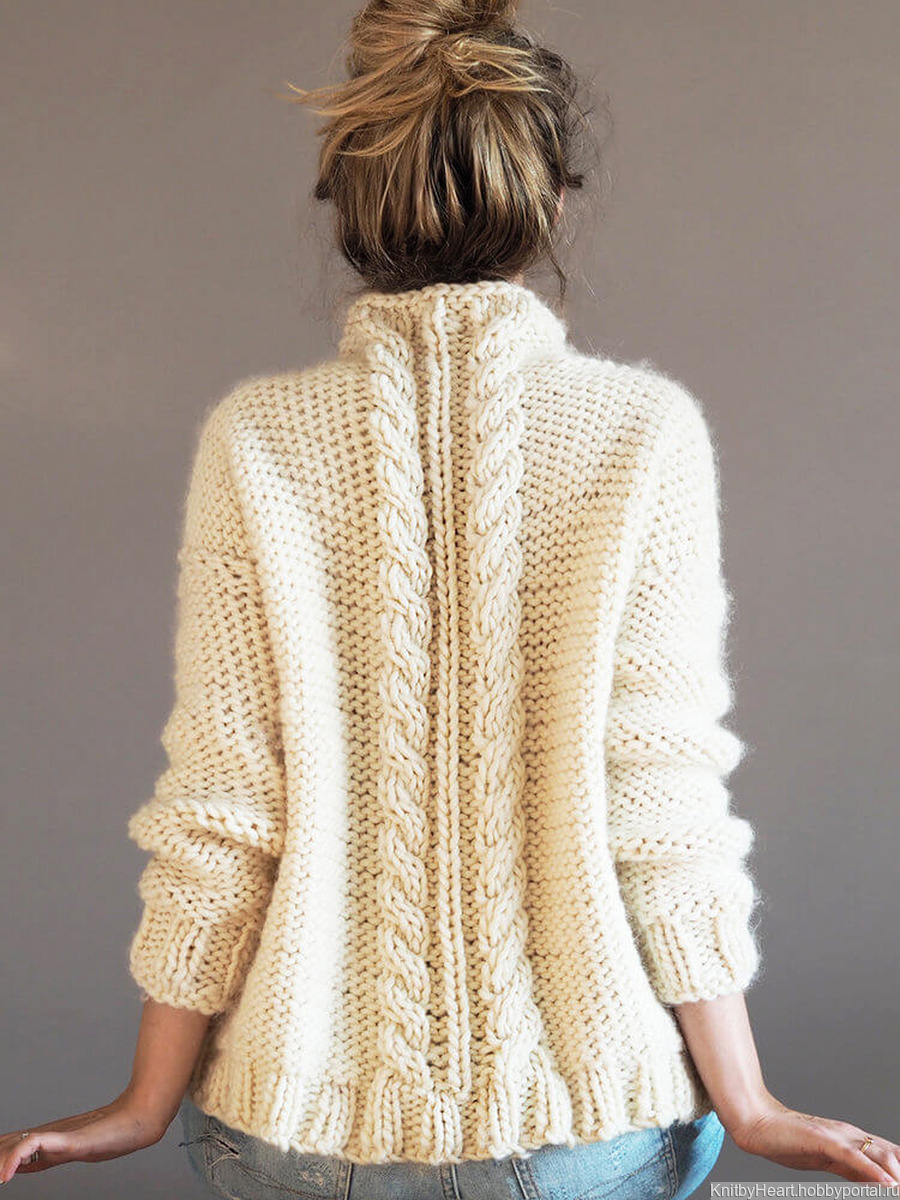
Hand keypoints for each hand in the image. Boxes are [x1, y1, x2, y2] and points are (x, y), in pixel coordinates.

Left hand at [0, 1093, 164, 1182]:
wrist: (140, 1118)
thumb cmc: (119, 1131)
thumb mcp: (85, 1147)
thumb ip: (65, 1152)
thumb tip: (45, 1160)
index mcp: (52, 1140)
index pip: (15, 1145)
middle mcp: (50, 1136)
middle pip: (9, 1144)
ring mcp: (58, 1137)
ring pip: (15, 1146)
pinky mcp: (67, 1139)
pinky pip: (33, 1146)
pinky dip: (15, 1158)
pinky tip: (5, 1176)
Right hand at [729, 1093, 899, 1189]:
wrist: (758, 1124)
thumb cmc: (787, 1141)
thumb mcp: (826, 1160)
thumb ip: (851, 1169)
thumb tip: (874, 1182)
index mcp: (852, 1139)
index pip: (891, 1154)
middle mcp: (850, 1135)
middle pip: (892, 1154)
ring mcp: (838, 1136)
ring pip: (880, 1155)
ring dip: (896, 1176)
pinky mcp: (824, 1141)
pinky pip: (854, 1158)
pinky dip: (874, 1171)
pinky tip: (888, 1184)